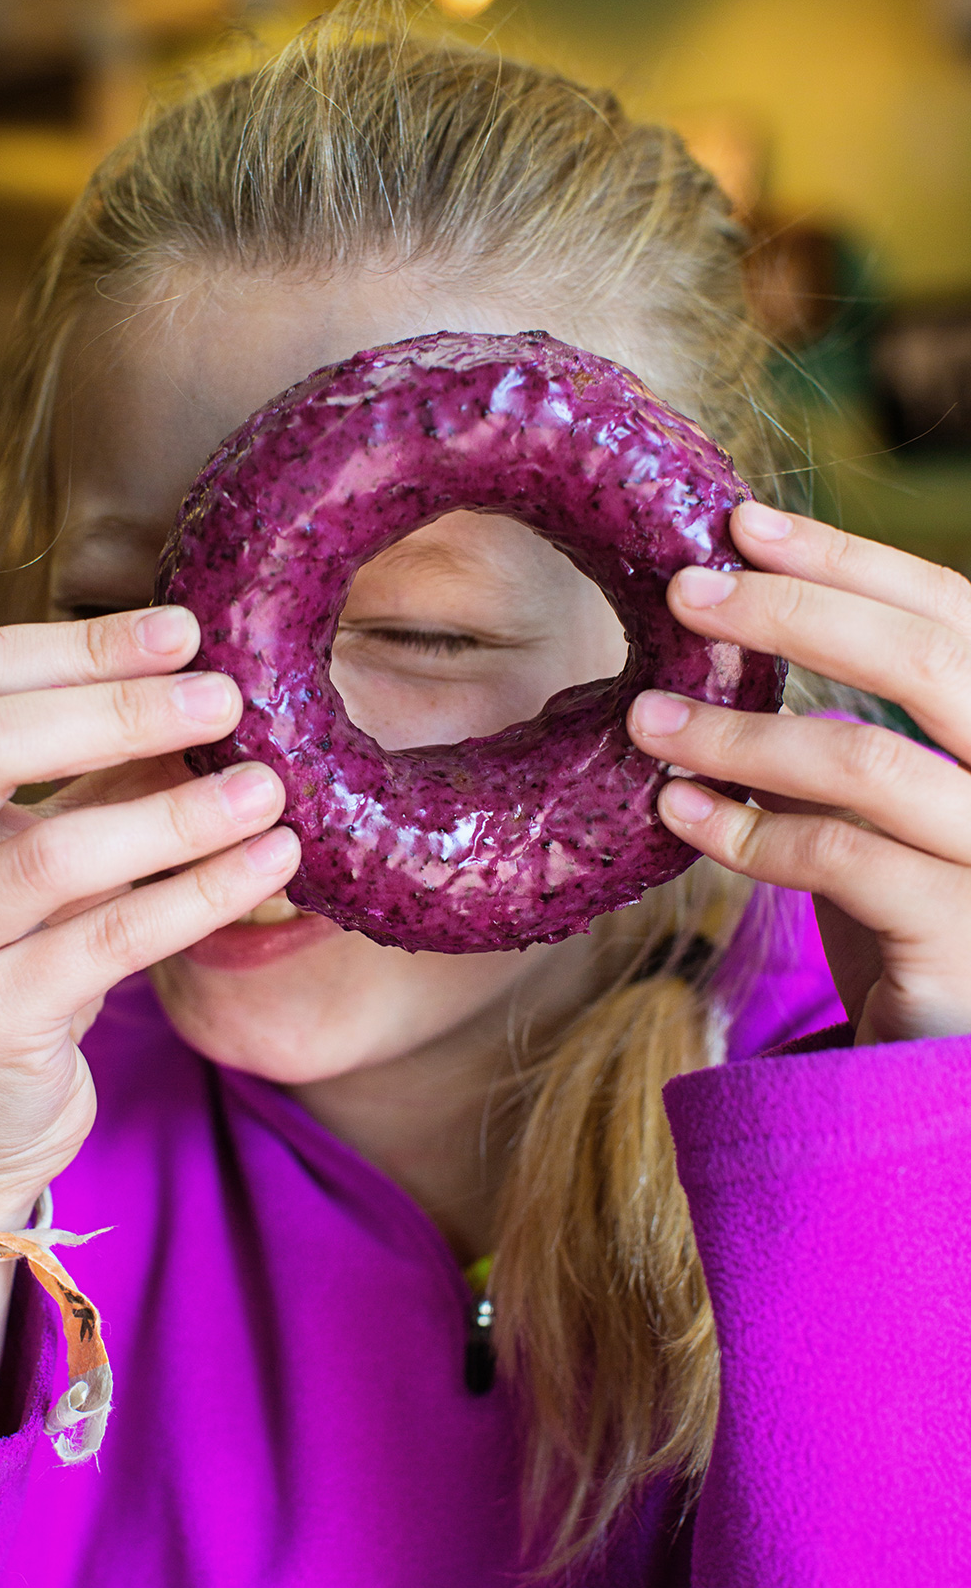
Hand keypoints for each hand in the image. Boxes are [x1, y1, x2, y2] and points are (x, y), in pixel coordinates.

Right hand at [0, 606, 299, 1226]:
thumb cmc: (7, 964)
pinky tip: (267, 866)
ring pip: (55, 852)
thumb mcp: (36, 854)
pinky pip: (105, 942)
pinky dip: (197, 895)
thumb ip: (95, 775)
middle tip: (228, 699)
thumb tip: (204, 686)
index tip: (184, 632)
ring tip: (269, 788)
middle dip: (121, 710)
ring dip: (178, 812)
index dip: (80, 647)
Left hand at [627, 500, 970, 1045]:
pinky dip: (744, 830)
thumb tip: (729, 624)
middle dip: (795, 612)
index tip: (744, 526)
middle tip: (683, 593)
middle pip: (926, 659)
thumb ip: (848, 725)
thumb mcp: (884, 802)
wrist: (942, 1060)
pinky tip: (677, 812)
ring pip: (867, 760)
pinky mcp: (961, 937)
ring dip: (741, 730)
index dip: (850, 562)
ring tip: (647, 718)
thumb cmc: (909, 911)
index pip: (952, 610)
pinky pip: (838, 858)